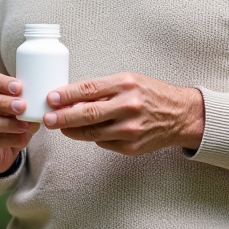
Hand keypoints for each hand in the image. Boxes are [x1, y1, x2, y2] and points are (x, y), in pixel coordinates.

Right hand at [0, 73, 40, 174]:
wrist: (3, 153)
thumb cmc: (11, 125)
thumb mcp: (21, 113)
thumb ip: (28, 107)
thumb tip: (39, 106)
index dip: (3, 83)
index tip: (19, 87)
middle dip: (3, 102)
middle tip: (22, 106)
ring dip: (6, 123)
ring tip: (24, 126)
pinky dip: (7, 139)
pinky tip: (21, 139)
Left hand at [42, 72, 204, 155]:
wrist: (180, 115)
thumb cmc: (150, 95)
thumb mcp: (129, 81)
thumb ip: (102, 89)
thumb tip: (69, 96)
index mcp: (125, 84)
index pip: (88, 89)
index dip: (66, 95)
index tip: (51, 98)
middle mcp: (128, 106)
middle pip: (87, 114)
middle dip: (63, 117)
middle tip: (48, 119)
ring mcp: (130, 129)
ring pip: (92, 132)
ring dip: (72, 130)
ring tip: (61, 126)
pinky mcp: (131, 146)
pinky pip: (103, 142)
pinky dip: (93, 137)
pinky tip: (89, 132)